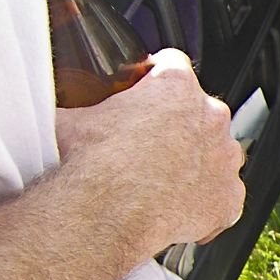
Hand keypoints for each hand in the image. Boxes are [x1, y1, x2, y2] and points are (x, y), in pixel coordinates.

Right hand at [55, 49, 245, 257]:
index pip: (172, 65)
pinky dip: (207, 202)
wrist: (106, 213)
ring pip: (216, 152)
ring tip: (161, 180)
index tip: (143, 94)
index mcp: (175, 85)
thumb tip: (50, 104)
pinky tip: (179, 209)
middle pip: (198, 111)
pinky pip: (224, 196)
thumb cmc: (90, 164)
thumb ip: (72, 105)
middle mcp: (210, 116)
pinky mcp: (229, 197)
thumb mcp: (69, 120)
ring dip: (196, 161)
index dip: (154, 79)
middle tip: (146, 146)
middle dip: (176, 124)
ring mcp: (224, 157)